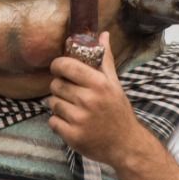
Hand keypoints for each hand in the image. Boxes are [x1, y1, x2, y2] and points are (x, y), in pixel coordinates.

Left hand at [47, 34, 146, 168]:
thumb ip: (105, 59)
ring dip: (59, 105)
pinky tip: (71, 122)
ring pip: (52, 103)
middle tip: (71, 93)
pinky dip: (58, 122)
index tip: (59, 69)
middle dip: (60, 88)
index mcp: (99, 84)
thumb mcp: (114, 84)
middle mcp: (89, 100)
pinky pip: (52, 121)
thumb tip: (102, 34)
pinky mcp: (73, 136)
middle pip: (56, 85)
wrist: (126, 145)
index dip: (58, 66)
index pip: (66, 66)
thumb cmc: (119, 111)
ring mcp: (80, 119)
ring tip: (73, 109)